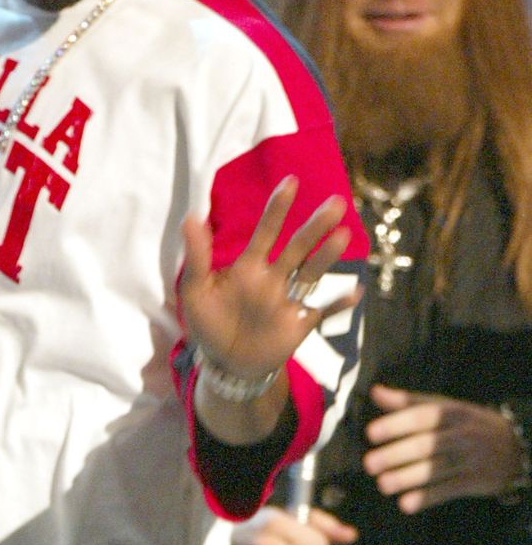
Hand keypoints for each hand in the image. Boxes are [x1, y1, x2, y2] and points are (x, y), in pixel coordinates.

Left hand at [180, 176, 358, 379]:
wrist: (225, 362)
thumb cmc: (209, 322)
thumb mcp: (195, 289)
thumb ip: (197, 256)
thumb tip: (191, 217)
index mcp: (248, 266)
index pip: (265, 232)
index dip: (277, 208)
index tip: (291, 181)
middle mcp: (273, 278)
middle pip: (296, 247)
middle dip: (314, 226)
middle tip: (335, 202)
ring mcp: (288, 299)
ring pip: (312, 272)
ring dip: (327, 254)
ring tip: (342, 234)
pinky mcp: (299, 323)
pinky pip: (322, 311)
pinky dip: (337, 303)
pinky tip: (354, 292)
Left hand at [363, 384, 525, 511]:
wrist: (518, 448)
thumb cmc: (469, 425)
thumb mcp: (446, 407)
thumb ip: (409, 402)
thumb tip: (375, 392)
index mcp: (454, 412)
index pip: (423, 416)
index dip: (396, 424)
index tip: (371, 433)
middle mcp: (464, 435)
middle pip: (427, 445)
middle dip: (396, 455)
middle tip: (369, 464)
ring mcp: (472, 460)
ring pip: (436, 470)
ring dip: (407, 478)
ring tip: (382, 484)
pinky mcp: (477, 482)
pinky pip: (449, 491)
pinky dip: (426, 498)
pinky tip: (406, 504)